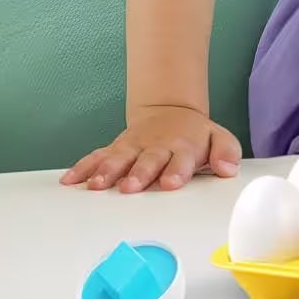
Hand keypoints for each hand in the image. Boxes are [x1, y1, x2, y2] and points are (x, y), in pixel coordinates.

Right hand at [62, 105, 239, 192]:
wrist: (169, 111)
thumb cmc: (194, 135)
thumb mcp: (219, 137)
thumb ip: (226, 152)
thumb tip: (228, 168)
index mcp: (182, 148)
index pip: (180, 161)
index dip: (176, 171)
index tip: (170, 183)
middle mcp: (156, 148)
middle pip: (146, 161)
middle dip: (137, 174)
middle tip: (129, 187)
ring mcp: (134, 147)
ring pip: (118, 158)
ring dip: (107, 171)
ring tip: (96, 186)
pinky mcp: (116, 148)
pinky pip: (97, 156)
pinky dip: (83, 167)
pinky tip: (70, 180)